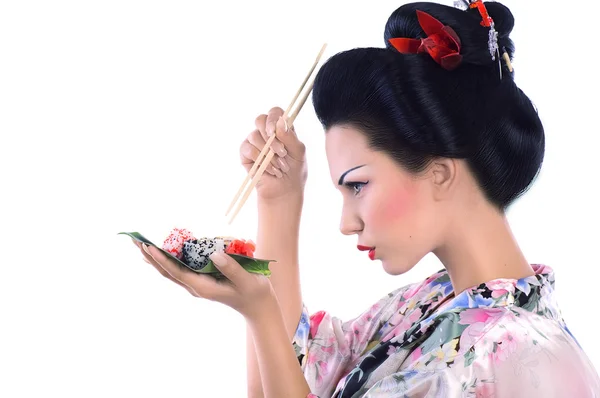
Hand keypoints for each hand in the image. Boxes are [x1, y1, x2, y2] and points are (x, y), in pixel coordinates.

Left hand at [133, 239, 275, 320]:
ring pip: (171, 271)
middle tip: (135, 241)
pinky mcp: (201, 280)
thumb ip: (231, 268)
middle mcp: (196, 286)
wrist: (258, 305)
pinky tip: (161, 253)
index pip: (176, 272)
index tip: (148, 247)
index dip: (161, 259)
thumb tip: (213, 253)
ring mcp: (197, 284)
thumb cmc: (253, 292)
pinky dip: (168, 260)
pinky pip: (180, 269)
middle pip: (167, 271)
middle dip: (151, 257)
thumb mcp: (246, 280)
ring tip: (141, 245)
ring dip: (156, 258)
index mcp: (203, 287)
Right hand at [239, 106, 306, 201]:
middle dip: (270, 137)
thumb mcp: (298, 153)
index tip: (275, 130)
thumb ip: (290, 137)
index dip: (273, 118)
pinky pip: (248, 149)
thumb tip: (280, 123)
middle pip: (260, 120)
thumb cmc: (294, 170)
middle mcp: (266, 133)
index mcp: (281, 129)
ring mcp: (255, 142)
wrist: (285, 190)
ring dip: (269, 153)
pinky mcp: (246, 154)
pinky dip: (260, 160)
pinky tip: (270, 169)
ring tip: (280, 166)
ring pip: (254, 136)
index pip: (275, 113)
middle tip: (281, 152)